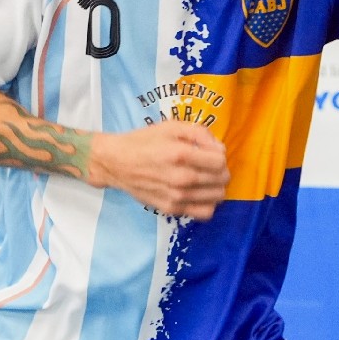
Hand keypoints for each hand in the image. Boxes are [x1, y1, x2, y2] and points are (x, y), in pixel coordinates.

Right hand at [86, 121, 229, 220]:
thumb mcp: (171, 127)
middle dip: (221, 169)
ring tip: (206, 178)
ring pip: (217, 197)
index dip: (220, 154)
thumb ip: (200, 133)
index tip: (210, 152)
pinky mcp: (171, 209)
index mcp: (181, 154)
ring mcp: (177, 197)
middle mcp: (181, 178)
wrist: (116, 163)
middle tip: (209, 164)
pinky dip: (209, 203)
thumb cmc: (144, 141)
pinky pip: (204, 212)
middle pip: (221, 179)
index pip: (220, 161)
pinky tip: (200, 193)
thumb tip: (219, 148)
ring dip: (217, 186)